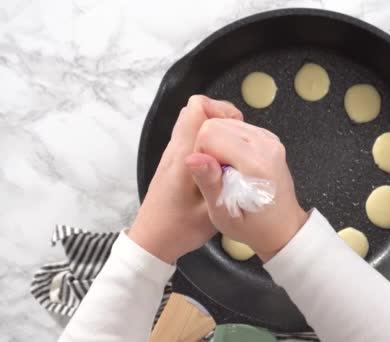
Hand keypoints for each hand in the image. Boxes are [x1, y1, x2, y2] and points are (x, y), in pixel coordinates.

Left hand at [129, 96, 242, 263]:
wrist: (151, 243)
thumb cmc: (179, 230)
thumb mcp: (209, 212)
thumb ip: (219, 181)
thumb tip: (232, 153)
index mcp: (183, 157)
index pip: (197, 108)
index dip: (221, 111)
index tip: (237, 131)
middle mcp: (175, 150)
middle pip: (195, 109)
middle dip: (221, 117)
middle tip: (237, 141)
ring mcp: (172, 155)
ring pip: (193, 123)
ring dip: (215, 130)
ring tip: (232, 153)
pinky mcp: (173, 162)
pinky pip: (191, 138)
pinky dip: (208, 142)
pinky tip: (220, 163)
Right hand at [185, 119, 307, 260]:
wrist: (283, 227)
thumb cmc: (254, 227)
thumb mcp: (223, 214)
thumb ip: (208, 182)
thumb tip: (191, 158)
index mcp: (256, 164)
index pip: (209, 133)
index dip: (201, 154)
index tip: (210, 177)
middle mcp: (267, 145)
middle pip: (217, 124)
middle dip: (208, 147)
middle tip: (218, 175)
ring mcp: (270, 139)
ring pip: (226, 123)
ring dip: (219, 144)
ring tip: (227, 172)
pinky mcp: (270, 138)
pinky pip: (237, 127)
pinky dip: (229, 142)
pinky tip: (235, 165)